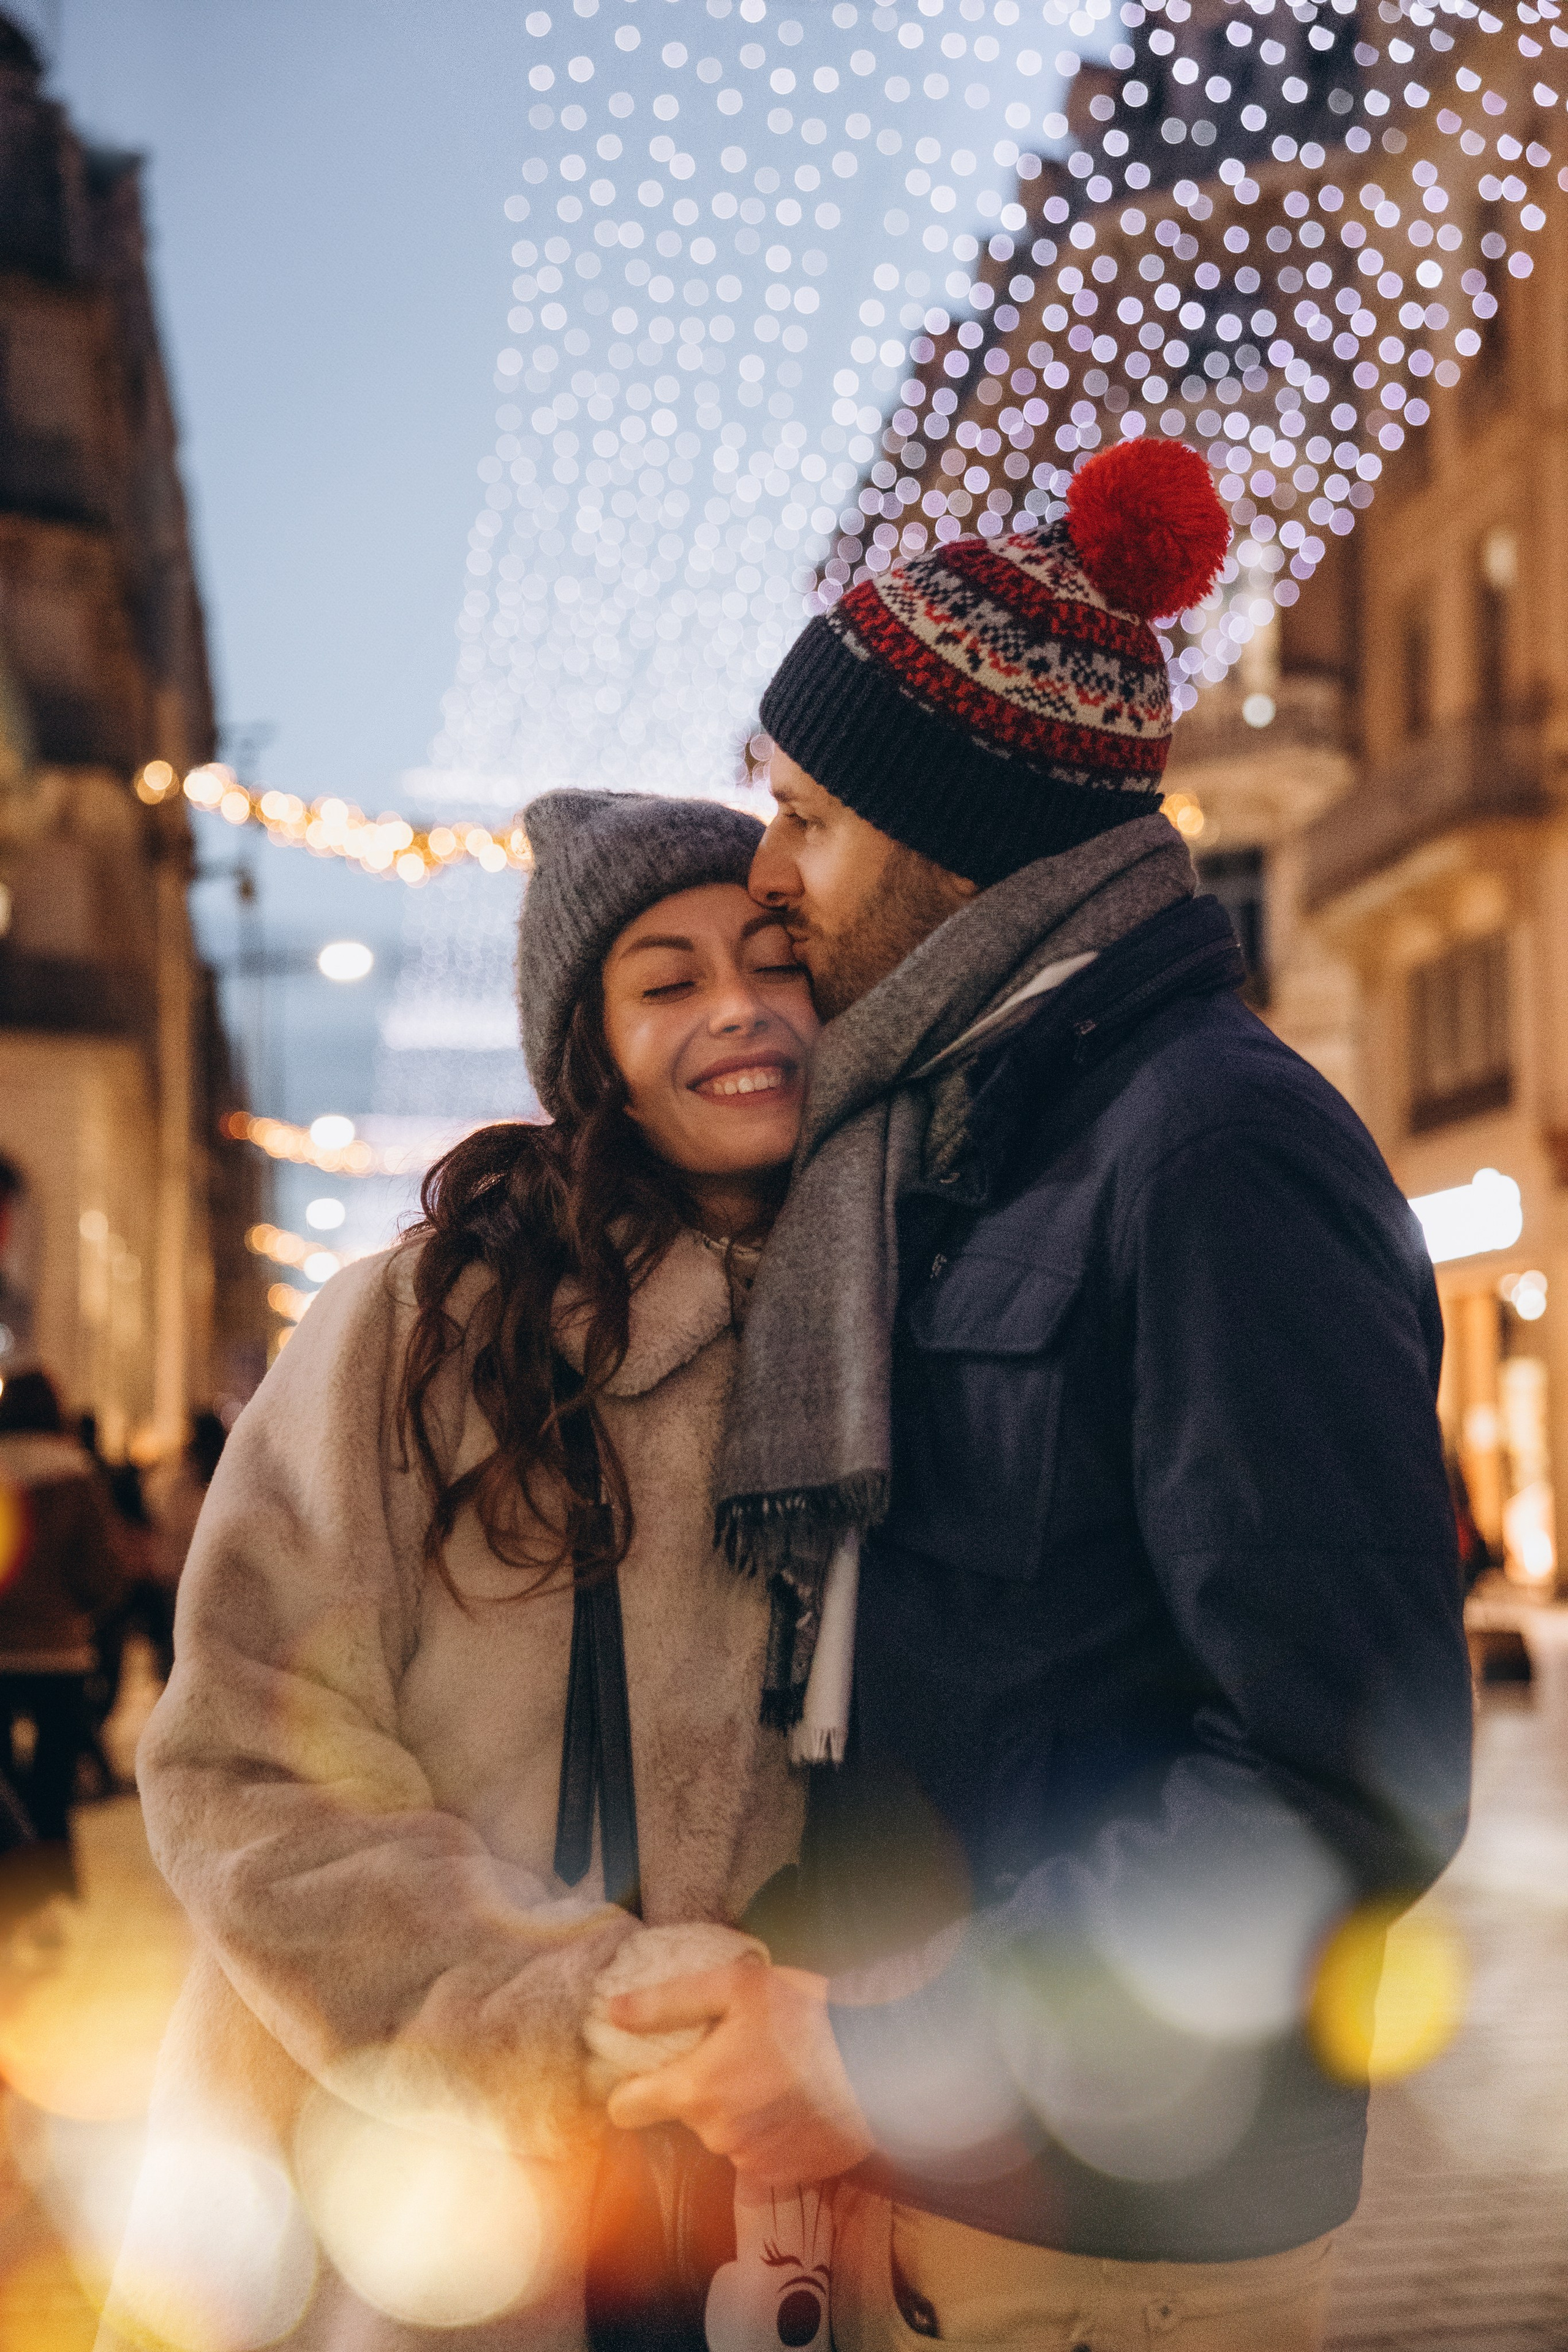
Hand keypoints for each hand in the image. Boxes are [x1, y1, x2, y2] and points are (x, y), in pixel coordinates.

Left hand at [602, 1955, 875, 2183]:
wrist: (882, 2064)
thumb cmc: (807, 2016)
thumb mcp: (736, 1986)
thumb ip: (668, 2002)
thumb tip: (612, 2012)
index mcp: (694, 2091)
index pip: (626, 2108)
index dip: (631, 2088)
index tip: (650, 2070)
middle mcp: (715, 2137)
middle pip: (687, 2113)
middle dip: (705, 2085)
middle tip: (744, 2050)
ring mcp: (752, 2162)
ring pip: (726, 2133)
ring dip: (741, 2108)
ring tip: (779, 2073)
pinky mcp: (788, 2177)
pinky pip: (761, 2155)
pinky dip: (772, 2131)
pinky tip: (798, 2101)